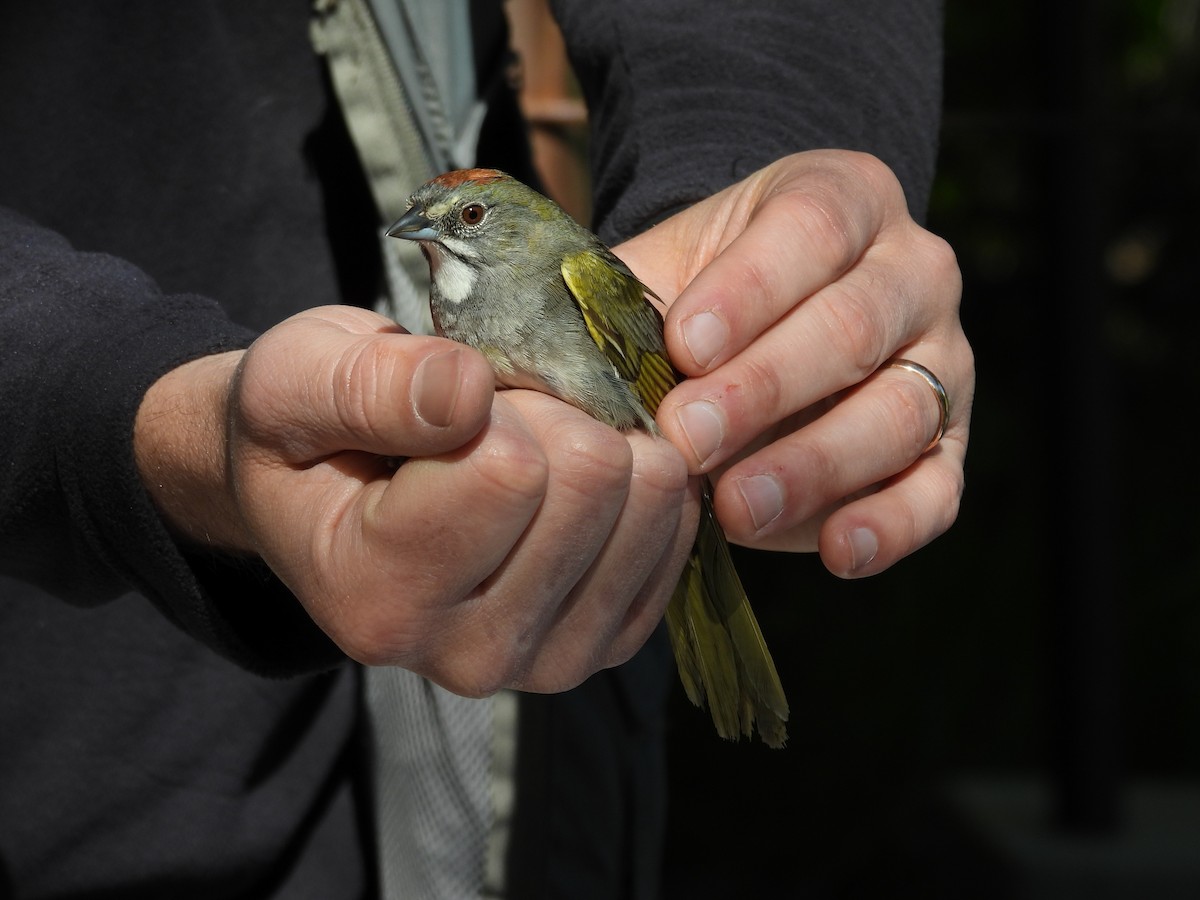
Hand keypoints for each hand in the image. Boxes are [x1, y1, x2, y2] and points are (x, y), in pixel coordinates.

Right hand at [134, 306, 694, 693]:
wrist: (327, 500)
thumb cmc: (305, 435)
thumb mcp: (294, 380)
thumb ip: (366, 386)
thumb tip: (464, 393)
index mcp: (377, 598)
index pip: (510, 470)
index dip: (492, 403)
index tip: (448, 402)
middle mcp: (467, 655)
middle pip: (593, 482)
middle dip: (555, 414)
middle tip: (498, 418)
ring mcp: (547, 661)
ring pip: (651, 501)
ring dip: (604, 440)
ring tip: (533, 447)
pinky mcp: (606, 645)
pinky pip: (678, 534)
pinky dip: (641, 481)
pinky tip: (578, 478)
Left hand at [615, 150, 972, 576]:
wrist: (754, 330)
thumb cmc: (699, 300)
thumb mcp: (658, 276)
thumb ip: (608, 300)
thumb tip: (512, 353)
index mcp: (845, 202)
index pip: (811, 230)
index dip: (750, 288)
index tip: (683, 345)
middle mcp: (912, 272)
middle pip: (856, 324)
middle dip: (766, 387)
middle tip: (688, 438)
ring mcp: (942, 361)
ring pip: (900, 411)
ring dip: (814, 464)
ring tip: (736, 506)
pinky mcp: (946, 445)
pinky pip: (939, 489)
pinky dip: (892, 525)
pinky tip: (835, 551)